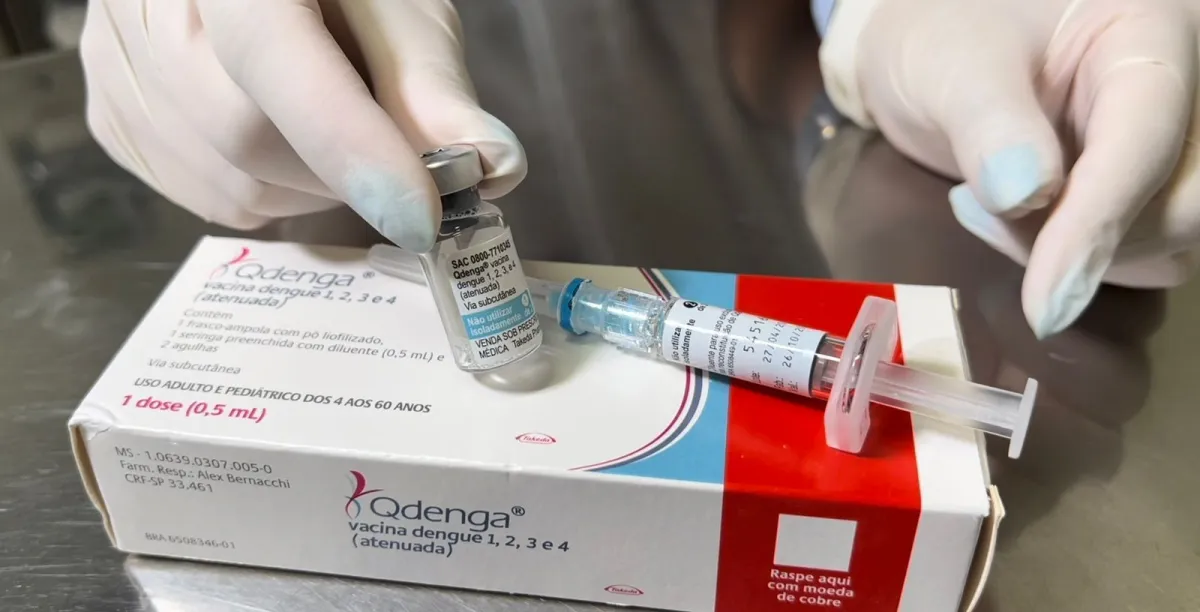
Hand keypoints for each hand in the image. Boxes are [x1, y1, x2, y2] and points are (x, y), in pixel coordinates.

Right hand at [79, 0, 525, 251]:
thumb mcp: (395, 5)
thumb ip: (428, 80)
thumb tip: (492, 163)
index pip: (273, 55)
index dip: (349, 144)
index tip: (421, 214)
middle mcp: (144, 4)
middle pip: (245, 134)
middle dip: (343, 171)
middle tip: (397, 164)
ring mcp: (113, 61)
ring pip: (226, 181)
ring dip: (311, 189)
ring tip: (339, 137)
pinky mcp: (111, 113)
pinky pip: (201, 196)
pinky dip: (268, 195)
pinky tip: (289, 146)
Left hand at [818, 0, 1199, 336]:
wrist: (934, 50)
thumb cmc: (942, 35)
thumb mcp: (949, 63)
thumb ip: (987, 122)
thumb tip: (1029, 195)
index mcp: (1149, 28)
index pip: (1147, 136)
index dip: (1098, 225)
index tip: (1047, 304)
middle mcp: (1184, 87)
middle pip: (1186, 202)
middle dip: (1084, 237)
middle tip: (979, 209)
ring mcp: (1176, 140)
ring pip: (1171, 238)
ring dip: (1078, 250)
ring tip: (987, 205)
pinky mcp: (1152, 185)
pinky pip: (1147, 251)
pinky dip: (1082, 256)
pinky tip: (1015, 218)